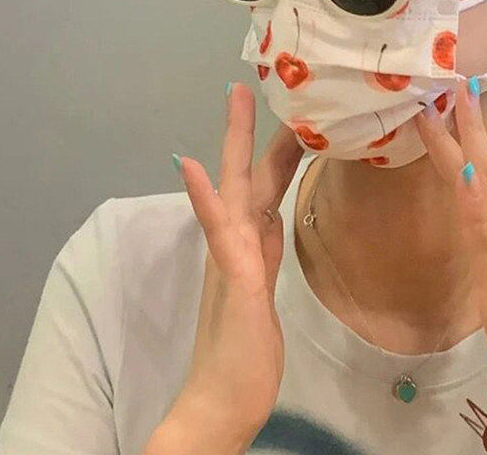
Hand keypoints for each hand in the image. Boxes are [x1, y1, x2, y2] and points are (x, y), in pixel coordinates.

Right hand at [157, 82, 302, 453]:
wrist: (221, 402)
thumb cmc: (244, 349)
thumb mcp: (262, 288)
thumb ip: (264, 251)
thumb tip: (271, 221)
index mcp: (248, 242)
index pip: (264, 184)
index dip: (278, 148)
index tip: (293, 114)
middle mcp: (235, 241)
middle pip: (245, 174)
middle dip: (249, 129)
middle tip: (249, 84)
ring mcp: (230, 257)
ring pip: (234, 189)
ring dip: (234, 143)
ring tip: (235, 99)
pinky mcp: (233, 279)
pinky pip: (219, 231)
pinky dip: (206, 197)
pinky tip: (192, 166)